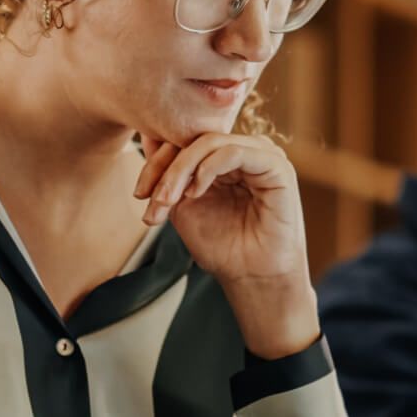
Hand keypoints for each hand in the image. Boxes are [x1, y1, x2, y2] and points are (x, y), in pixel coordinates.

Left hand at [135, 132, 306, 284]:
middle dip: (165, 168)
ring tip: (168, 200)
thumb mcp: (182, 206)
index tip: (140, 194)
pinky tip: (195, 192)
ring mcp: (261, 155)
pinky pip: (234, 152)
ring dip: (181, 170)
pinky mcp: (276, 166)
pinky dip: (207, 168)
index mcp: (223, 158)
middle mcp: (244, 150)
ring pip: (211, 142)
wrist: (251, 277)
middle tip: (150, 199)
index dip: (156, 162)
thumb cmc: (221, 246)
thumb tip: (146, 139)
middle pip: (194, 139)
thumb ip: (168, 176)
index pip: (185, 141)